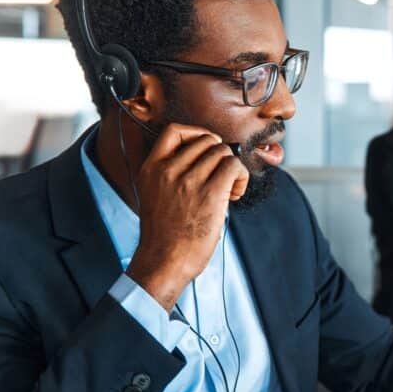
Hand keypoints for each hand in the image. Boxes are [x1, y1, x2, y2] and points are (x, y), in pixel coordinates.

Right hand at [126, 123, 248, 310]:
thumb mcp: (154, 194)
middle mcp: (169, 170)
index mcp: (152, 168)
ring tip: (228, 190)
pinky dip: (241, 177)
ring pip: (223, 152)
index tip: (206, 150)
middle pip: (207, 141)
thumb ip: (169, 174)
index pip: (173, 130)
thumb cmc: (165, 235)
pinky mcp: (210, 192)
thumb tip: (203, 159)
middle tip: (220, 180)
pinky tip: (235, 194)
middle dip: (219, 156)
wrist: (165, 261)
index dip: (197, 134)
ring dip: (232, 169)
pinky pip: (234, 166)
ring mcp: (189, 180)